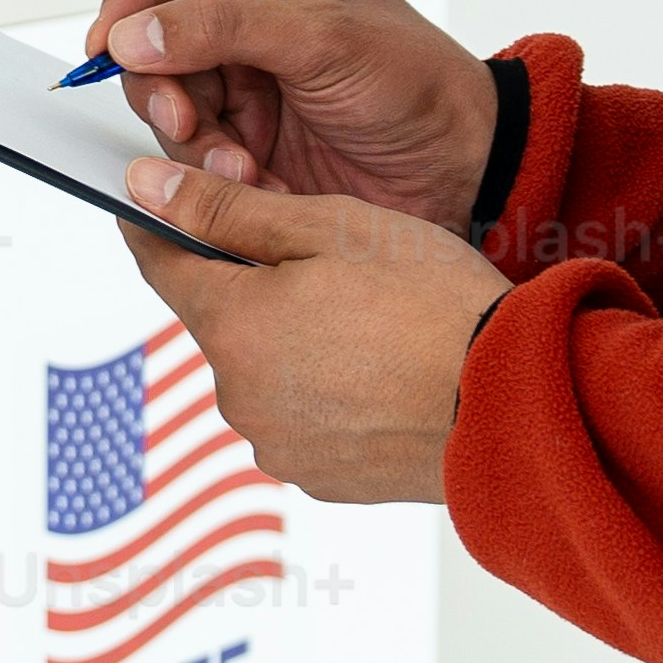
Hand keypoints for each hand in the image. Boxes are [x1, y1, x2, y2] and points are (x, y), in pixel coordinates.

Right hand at [87, 0, 494, 225]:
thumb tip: (132, 33)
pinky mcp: (239, 138)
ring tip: (240, 165)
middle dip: (159, 86)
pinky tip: (252, 182)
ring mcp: (236, 79)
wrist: (462, 169)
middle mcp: (238, 15)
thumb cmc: (415, 84)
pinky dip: (207, 172)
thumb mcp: (323, 39)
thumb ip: (222, 27)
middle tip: (186, 122)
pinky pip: (186, 153)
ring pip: (159, 102)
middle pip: (144, 38)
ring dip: (188, 139)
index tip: (114, 47)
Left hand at [116, 159, 490, 507]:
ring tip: (370, 324)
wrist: (514, 403)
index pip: (162, 266)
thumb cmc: (435, 307)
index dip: (160, 227)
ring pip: (263, 371)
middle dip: (256, 289)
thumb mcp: (330, 228)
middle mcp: (239, 396)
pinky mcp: (319, 475)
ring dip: (294, 343)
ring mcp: (278, 443)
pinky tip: (380, 372)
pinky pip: (301, 417)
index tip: (164, 206)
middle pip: (222, 321)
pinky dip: (326, 392)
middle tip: (331, 266)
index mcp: (233, 327)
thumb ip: (228, 209)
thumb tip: (148, 187)